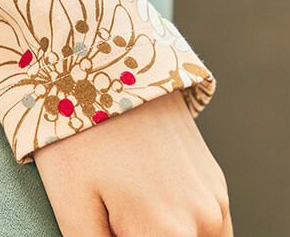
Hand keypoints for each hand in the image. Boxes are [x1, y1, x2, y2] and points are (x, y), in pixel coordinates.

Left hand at [35, 90, 231, 236]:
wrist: (109, 69)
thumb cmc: (83, 138)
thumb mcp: (73, 208)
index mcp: (168, 234)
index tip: (109, 230)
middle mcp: (205, 219)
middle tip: (114, 221)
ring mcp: (216, 197)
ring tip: (128, 217)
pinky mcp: (215, 180)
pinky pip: (211, 230)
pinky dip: (185, 234)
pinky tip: (151, 214)